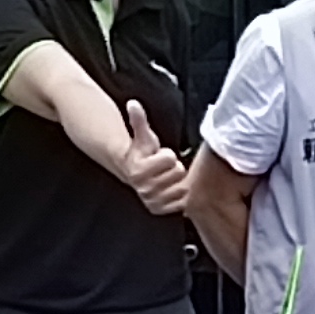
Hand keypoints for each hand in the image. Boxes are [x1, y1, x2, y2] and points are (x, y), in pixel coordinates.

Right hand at [120, 98, 193, 216]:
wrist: (133, 173)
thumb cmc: (141, 153)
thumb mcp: (143, 136)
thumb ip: (139, 120)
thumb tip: (133, 103)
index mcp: (139, 169)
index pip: (170, 158)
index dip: (167, 154)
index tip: (158, 156)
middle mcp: (144, 188)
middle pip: (178, 173)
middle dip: (173, 168)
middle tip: (163, 168)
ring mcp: (151, 200)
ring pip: (181, 189)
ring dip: (177, 182)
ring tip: (167, 178)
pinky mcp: (159, 210)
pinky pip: (181, 203)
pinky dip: (179, 196)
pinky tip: (170, 189)